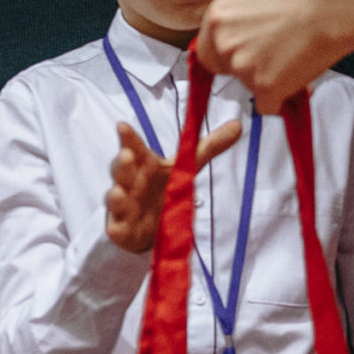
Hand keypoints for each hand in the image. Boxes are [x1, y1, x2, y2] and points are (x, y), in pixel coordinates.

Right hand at [105, 121, 244, 254]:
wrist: (145, 223)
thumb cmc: (161, 187)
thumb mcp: (185, 167)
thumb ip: (209, 146)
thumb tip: (238, 125)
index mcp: (145, 164)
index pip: (135, 147)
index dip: (129, 137)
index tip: (122, 125)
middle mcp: (130, 182)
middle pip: (123, 170)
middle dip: (123, 163)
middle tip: (126, 154)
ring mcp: (123, 205)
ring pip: (116, 198)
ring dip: (116, 195)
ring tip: (118, 191)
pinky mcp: (121, 228)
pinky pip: (117, 228)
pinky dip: (116, 228)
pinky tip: (115, 228)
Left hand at [194, 0, 353, 108]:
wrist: (340, 2)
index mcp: (219, 14)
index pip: (207, 47)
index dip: (227, 51)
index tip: (245, 51)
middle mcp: (224, 42)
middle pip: (225, 69)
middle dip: (246, 65)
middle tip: (274, 55)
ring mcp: (243, 67)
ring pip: (249, 86)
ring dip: (269, 78)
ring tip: (295, 57)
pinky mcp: (266, 87)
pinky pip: (269, 104)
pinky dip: (284, 97)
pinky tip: (299, 77)